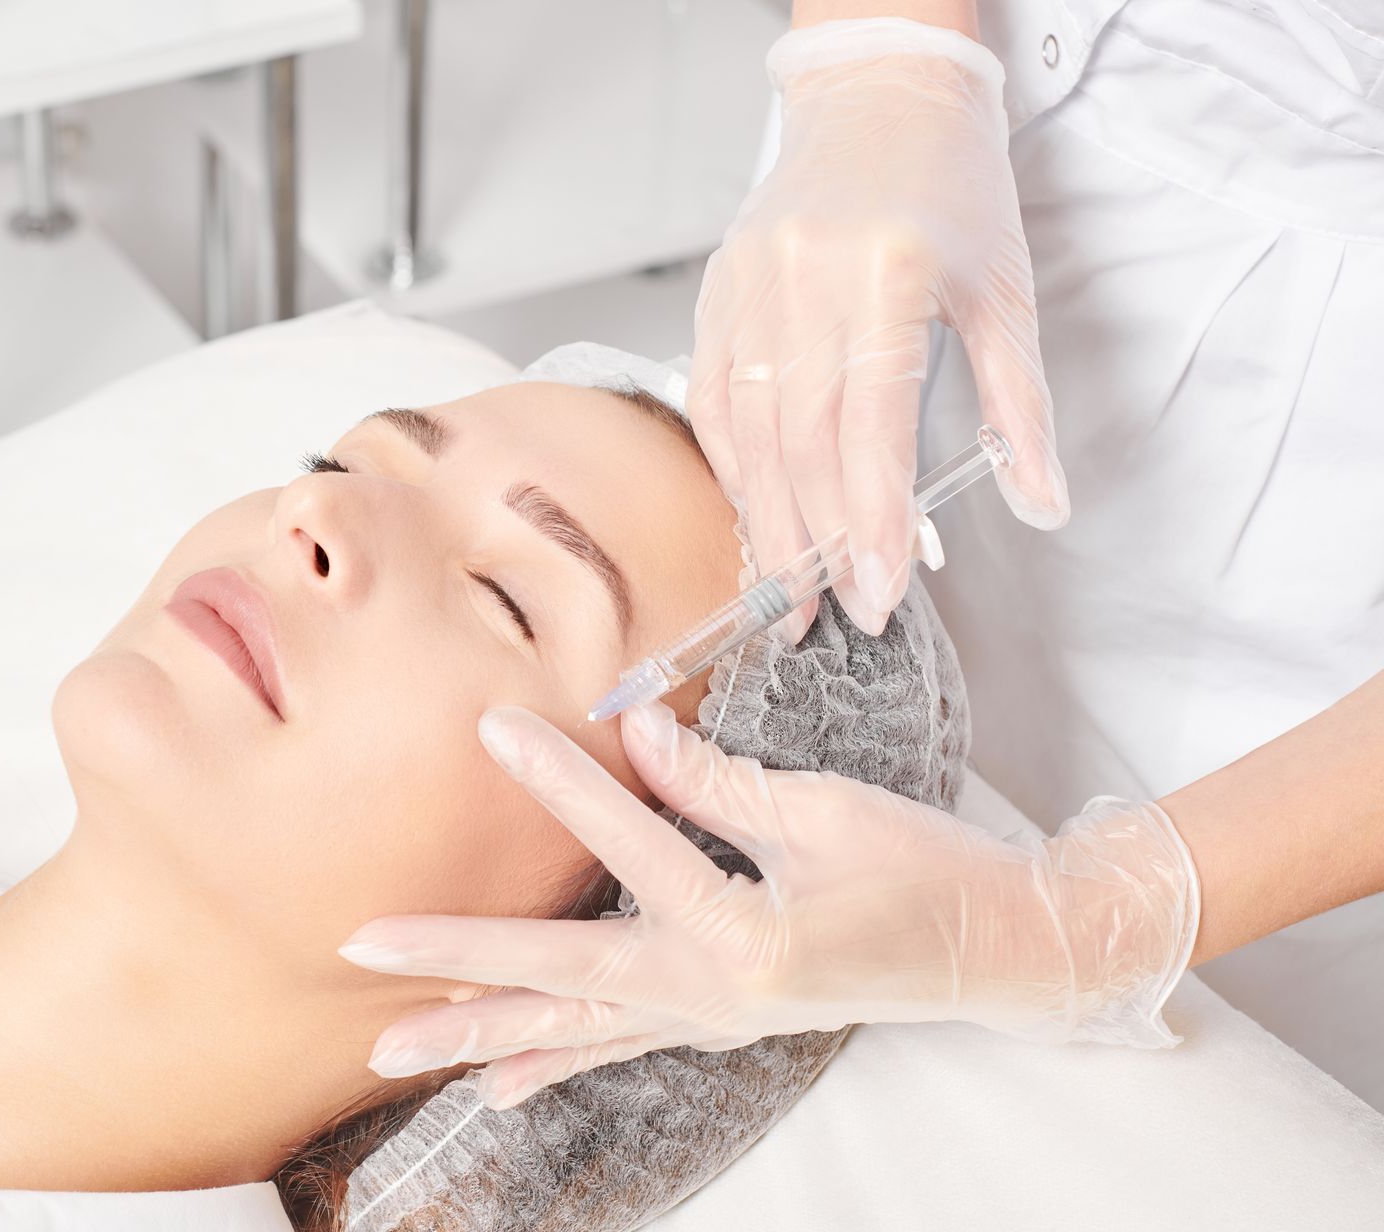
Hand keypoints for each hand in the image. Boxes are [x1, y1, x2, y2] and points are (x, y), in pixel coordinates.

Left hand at [339, 702, 1198, 1109]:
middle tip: (361, 946)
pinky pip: (612, 1050)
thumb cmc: (923, 869)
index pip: (634, 843)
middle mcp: (712, 994)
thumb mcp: (826, 812)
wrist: (990, 951)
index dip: (564, 781)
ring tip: (386, 1047)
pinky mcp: (712, 1025)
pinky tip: (490, 1085)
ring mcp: (707, 1021)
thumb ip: (719, 784)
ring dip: (476, 1034)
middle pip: (561, 972)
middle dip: (455, 958)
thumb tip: (632, 736)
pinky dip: (547, 1064)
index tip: (494, 725)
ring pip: (571, 1029)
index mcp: (745, 931)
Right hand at [688, 18, 1069, 640]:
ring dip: (768, 521)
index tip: (879, 595)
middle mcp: (804, 282)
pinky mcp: (717, 293)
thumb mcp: (1006, 292)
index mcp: (886, 276)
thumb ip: (1019, 408)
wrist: (879, 94)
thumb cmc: (949, 184)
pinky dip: (733, 466)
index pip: (869, 427)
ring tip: (790, 590)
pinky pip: (712, 400)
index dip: (871, 522)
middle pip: (798, 444)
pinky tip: (756, 514)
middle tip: (833, 615)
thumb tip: (1041, 503)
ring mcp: (748, 287)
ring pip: (746, 432)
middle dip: (816, 543)